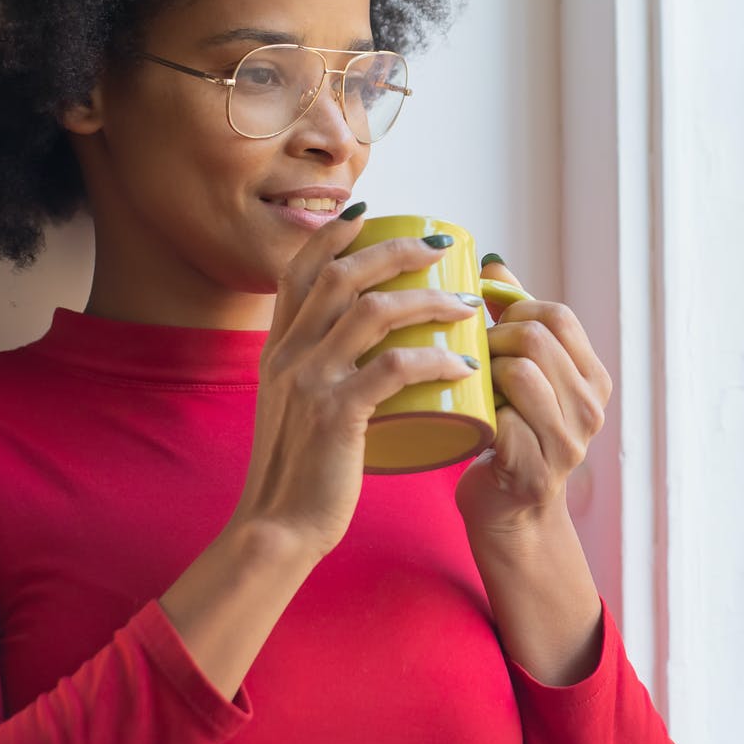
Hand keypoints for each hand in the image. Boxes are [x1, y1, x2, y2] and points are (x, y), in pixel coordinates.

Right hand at [230, 211, 483, 560]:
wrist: (277, 529)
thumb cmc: (300, 472)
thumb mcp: (293, 407)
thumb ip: (315, 372)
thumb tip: (358, 345)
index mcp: (277, 348)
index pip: (299, 269)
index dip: (334, 234)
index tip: (373, 214)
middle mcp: (288, 355)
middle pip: (342, 274)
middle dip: (396, 249)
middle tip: (442, 248)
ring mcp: (309, 382)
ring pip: (374, 311)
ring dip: (428, 299)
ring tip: (467, 305)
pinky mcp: (336, 415)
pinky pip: (394, 368)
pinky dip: (434, 356)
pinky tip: (463, 359)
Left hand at [455, 258, 613, 543]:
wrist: (507, 513)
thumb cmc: (508, 435)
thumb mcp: (522, 375)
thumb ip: (515, 321)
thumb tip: (493, 263)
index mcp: (593, 379)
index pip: (558, 315)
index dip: (513, 309)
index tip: (484, 325)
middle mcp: (591, 409)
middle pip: (538, 338)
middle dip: (494, 339)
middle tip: (470, 358)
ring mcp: (569, 443)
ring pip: (521, 373)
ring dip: (485, 373)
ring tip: (470, 386)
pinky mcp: (538, 471)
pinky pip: (503, 419)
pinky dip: (480, 414)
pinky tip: (471, 420)